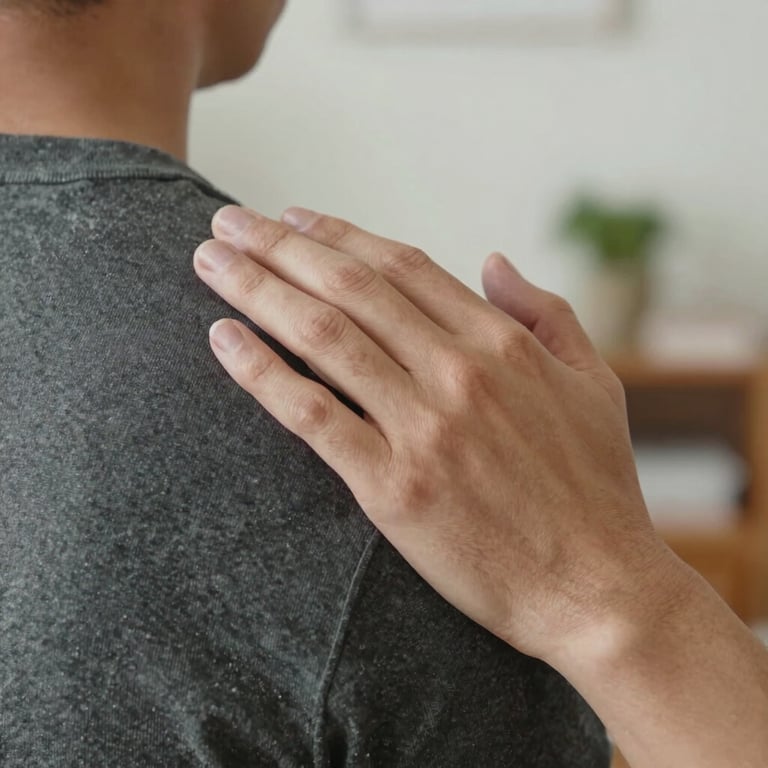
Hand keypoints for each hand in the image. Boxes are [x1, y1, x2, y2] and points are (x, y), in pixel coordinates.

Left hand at [192, 205, 677, 667]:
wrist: (596, 587)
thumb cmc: (596, 489)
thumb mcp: (594, 383)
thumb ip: (546, 313)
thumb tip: (495, 261)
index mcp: (501, 343)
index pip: (400, 266)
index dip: (337, 233)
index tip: (291, 217)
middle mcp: (458, 372)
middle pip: (349, 287)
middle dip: (279, 246)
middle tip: (227, 222)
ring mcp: (424, 428)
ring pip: (323, 337)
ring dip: (258, 291)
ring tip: (210, 262)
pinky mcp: (394, 487)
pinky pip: (312, 416)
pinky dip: (262, 373)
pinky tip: (223, 341)